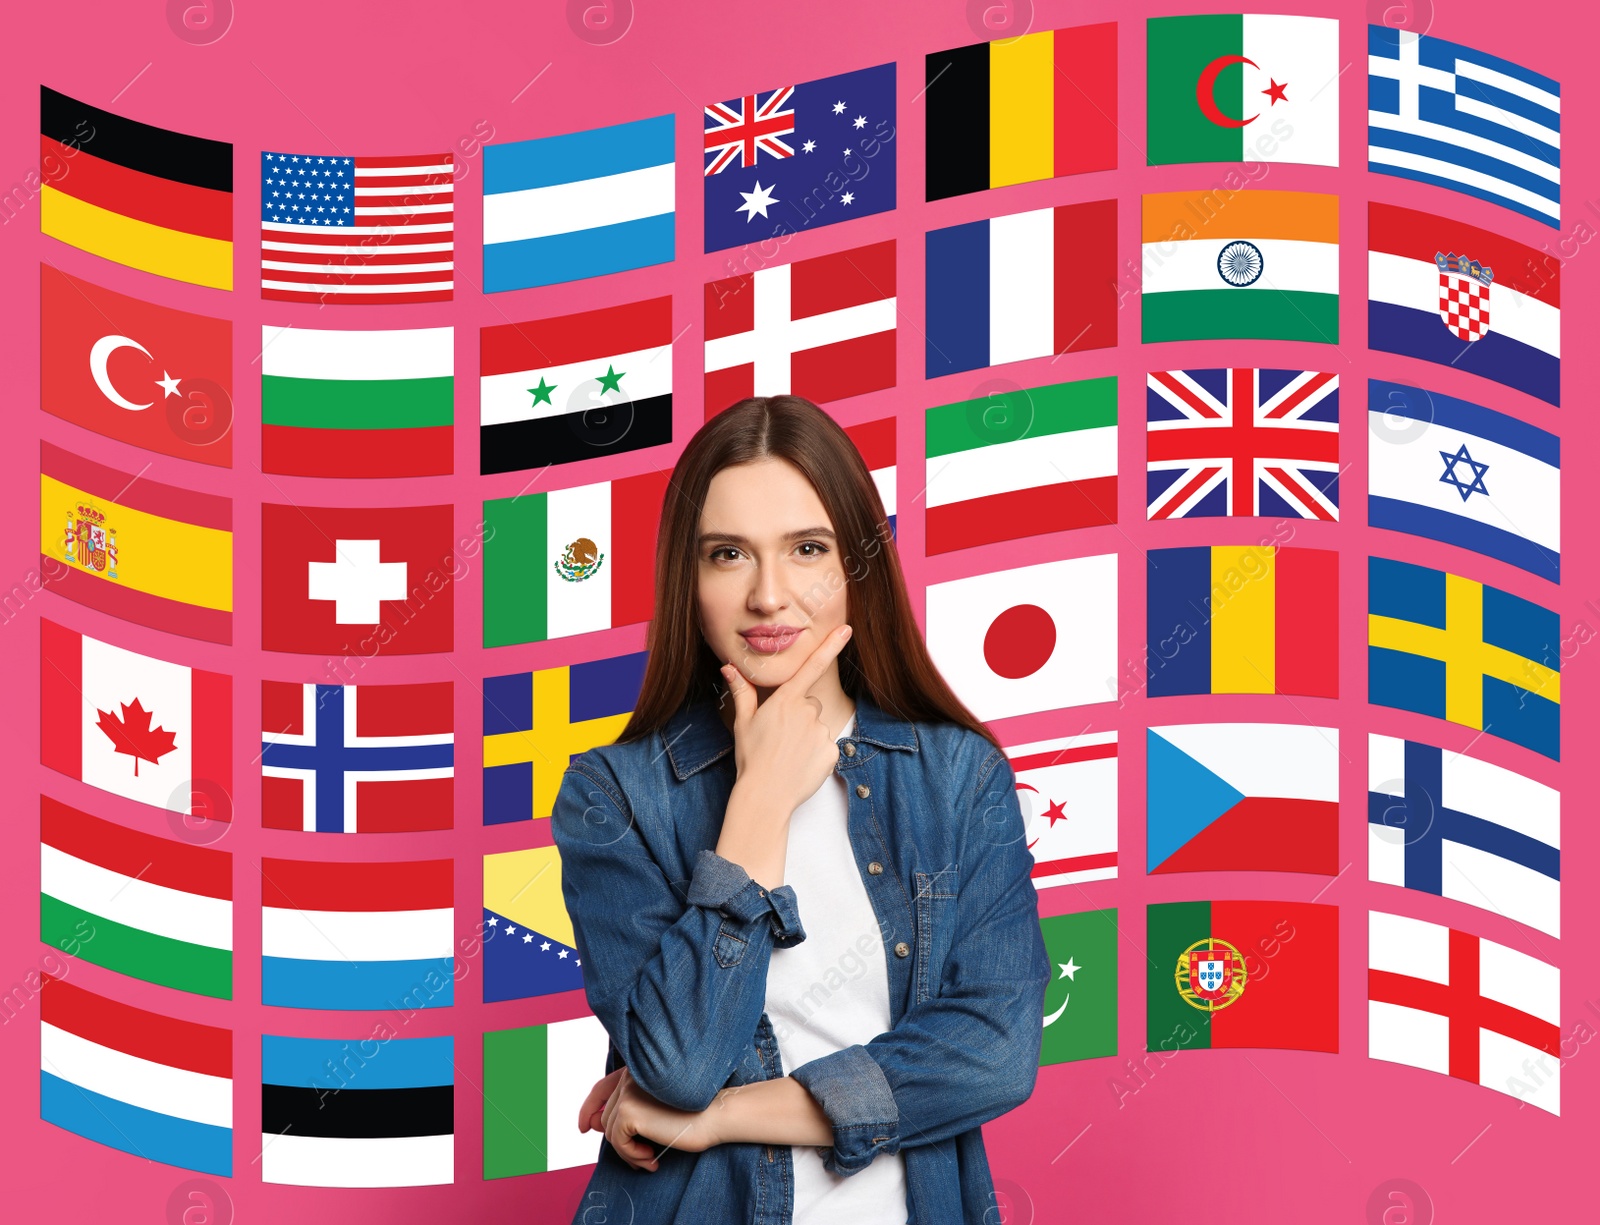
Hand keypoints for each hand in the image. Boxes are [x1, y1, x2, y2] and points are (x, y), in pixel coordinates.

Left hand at [578, 1066, 721, 1170]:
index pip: (601, 1088)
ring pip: (610, 1132)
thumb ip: (626, 1110)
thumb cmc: (693, 1112)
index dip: (589, 1108)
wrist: (715, 1115)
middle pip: (607, 1116)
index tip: (584, 1127)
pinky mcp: (628, 1111)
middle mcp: (629, 1076)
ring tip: (650, 1158)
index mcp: (637, 1070)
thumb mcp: (655, 1109)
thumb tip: (591, 1124)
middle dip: (620, 1141)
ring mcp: (628, 1092)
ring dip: (629, 1151)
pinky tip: (652, 1158)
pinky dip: (632, 1155)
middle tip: (642, 1157)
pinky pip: (617, 1142)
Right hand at [720, 622, 852, 817]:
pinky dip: (816, 754)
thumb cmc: (751, 757)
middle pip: (809, 705)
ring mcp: (821, 732)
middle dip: (799, 716)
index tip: (847, 629)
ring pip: (817, 726)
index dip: (831, 646)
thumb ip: (742, 691)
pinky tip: (800, 764)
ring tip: (789, 754)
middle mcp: (807, 712)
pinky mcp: (832, 752)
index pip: (811, 666)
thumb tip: (728, 667)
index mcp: (786, 701)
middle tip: (781, 737)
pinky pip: (826, 747)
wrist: (765, 795)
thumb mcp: (743, 722)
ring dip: (807, 736)